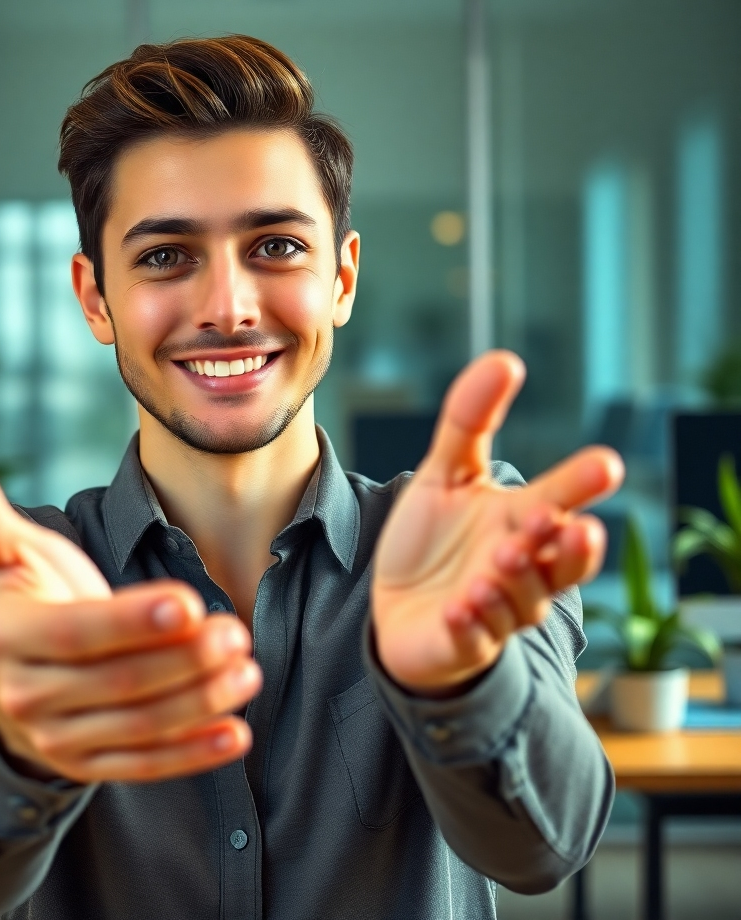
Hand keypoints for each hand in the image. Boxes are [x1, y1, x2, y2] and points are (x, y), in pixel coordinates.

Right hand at [0, 446, 261, 782]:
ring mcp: (58, 738)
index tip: (189, 603)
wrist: (11, 670)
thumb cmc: (21, 594)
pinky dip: (192, 753)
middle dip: (182, 658)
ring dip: (199, 701)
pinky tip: (235, 736)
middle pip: (116, 682)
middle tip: (234, 629)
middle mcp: (25, 696)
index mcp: (3, 637)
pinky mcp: (89, 763)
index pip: (75, 633)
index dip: (130, 621)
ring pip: (137, 726)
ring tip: (247, 669)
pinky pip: (144, 764)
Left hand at [371, 351, 623, 695]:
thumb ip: (468, 421)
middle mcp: (517, 567)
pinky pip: (474, 637)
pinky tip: (460, 608)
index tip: (605, 464)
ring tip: (503, 559)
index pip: (559, 501)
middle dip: (568, 547)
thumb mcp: (444, 475)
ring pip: (523, 601)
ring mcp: (494, 609)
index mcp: (519, 523)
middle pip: (560, 561)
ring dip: (515, 581)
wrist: (396, 608)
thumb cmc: (431, 541)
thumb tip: (505, 359)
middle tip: (563, 522)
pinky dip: (472, 624)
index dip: (580, 485)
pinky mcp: (462, 641)